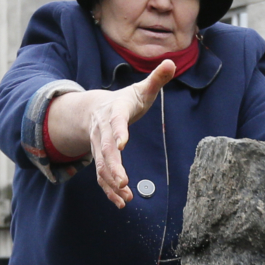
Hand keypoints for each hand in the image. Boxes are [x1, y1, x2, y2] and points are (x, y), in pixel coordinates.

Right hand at [65, 61, 173, 208]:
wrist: (93, 109)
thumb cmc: (124, 100)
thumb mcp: (140, 89)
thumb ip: (156, 79)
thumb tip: (171, 62)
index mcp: (114, 112)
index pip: (116, 122)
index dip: (118, 132)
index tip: (122, 144)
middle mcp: (102, 131)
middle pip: (104, 150)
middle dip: (113, 166)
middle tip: (123, 181)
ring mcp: (98, 146)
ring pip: (101, 167)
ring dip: (111, 183)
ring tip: (125, 197)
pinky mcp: (99, 159)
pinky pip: (102, 176)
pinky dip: (109, 190)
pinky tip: (121, 202)